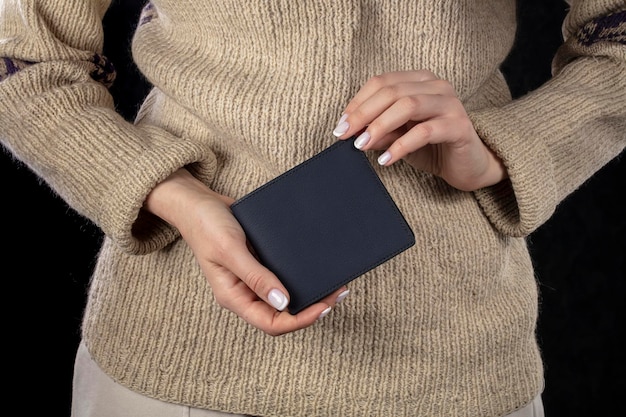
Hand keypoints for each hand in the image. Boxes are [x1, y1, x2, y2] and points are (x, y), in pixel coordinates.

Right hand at [145, 169, 347, 335]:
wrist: (199, 202)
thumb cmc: (206, 225)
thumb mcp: (230, 250)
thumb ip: (255, 276)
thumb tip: (283, 302)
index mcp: (234, 296)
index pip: (271, 322)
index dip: (300, 320)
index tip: (324, 306)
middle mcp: (245, 292)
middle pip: (283, 313)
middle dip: (312, 307)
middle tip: (337, 293)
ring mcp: (253, 278)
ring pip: (285, 296)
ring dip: (310, 292)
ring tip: (333, 282)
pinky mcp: (260, 263)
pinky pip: (283, 276)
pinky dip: (301, 275)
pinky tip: (316, 266)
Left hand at [332, 70, 506, 190]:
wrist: (468, 167)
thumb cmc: (431, 148)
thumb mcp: (398, 137)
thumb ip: (379, 131)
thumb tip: (352, 132)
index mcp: (420, 81)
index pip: (382, 82)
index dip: (357, 102)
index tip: (340, 125)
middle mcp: (437, 86)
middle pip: (392, 92)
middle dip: (363, 114)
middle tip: (344, 135)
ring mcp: (450, 104)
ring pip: (408, 105)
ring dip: (379, 126)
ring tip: (362, 145)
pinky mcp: (459, 126)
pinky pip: (424, 131)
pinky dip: (401, 145)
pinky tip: (386, 159)